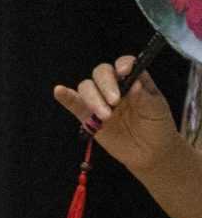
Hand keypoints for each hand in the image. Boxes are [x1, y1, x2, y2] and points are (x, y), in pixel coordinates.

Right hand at [53, 53, 178, 172]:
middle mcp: (114, 86)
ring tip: (106, 116)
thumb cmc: (157, 126)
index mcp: (133, 80)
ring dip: (92, 98)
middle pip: (101, 73)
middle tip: (115, 102)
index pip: (124, 64)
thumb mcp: (157, 110)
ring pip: (87, 87)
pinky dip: (65, 97)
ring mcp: (100, 101)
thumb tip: (134, 83)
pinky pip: (73, 104)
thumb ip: (145, 97)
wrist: (150, 152)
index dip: (122, 64)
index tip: (124, 72)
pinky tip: (59, 91)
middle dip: (105, 85)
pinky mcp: (87, 117)